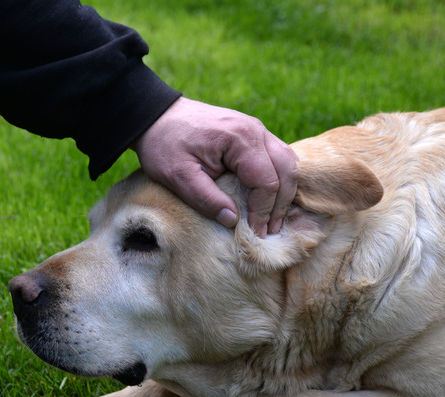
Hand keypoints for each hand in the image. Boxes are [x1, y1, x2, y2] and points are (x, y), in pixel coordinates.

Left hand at [131, 97, 297, 236]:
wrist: (156, 117)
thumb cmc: (165, 144)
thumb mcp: (178, 177)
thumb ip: (206, 199)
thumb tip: (233, 221)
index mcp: (240, 139)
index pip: (267, 181)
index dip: (263, 211)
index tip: (255, 232)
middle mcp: (255, 130)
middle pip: (286, 171)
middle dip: (280, 204)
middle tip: (270, 231)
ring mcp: (256, 129)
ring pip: (288, 162)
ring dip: (284, 192)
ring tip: (272, 219)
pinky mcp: (252, 133)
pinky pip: (278, 156)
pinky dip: (279, 178)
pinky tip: (270, 198)